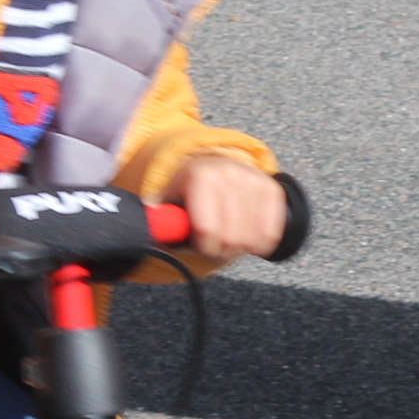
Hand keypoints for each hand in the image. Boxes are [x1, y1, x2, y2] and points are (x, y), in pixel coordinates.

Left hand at [167, 153, 283, 260]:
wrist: (214, 166)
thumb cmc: (188, 193)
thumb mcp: (166, 202)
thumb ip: (159, 219)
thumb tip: (146, 232)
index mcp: (199, 175)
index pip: (207, 230)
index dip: (203, 248)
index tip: (200, 247)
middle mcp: (229, 172)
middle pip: (231, 238)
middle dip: (221, 252)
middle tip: (214, 248)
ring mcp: (253, 179)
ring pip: (252, 238)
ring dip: (239, 249)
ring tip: (227, 241)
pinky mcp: (272, 188)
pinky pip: (270, 232)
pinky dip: (259, 244)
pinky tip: (247, 240)